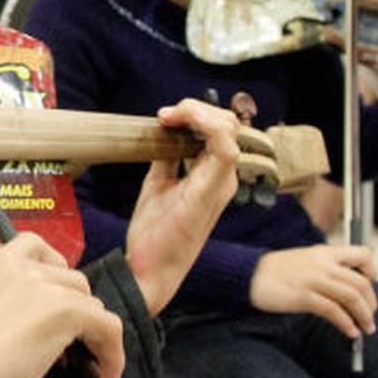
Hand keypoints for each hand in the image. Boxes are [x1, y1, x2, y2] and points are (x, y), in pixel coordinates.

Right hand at [0, 233, 124, 377]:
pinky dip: (113, 352)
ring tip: (84, 361)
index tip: (57, 303)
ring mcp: (38, 284)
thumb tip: (38, 331)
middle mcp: (12, 267)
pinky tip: (105, 374)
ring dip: (91, 329)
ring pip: (89, 299)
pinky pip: (107, 325)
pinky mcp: (61, 309)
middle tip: (70, 342)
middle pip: (69, 275)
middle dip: (75, 308)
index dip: (54, 278)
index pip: (35, 250)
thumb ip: (6, 312)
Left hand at [124, 99, 240, 314]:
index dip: (195, 112)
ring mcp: (221, 186)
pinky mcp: (209, 194)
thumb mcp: (158, 183)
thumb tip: (162, 132)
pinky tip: (181, 124)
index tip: (164, 116)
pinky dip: (206, 128)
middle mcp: (224, 179)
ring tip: (168, 118)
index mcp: (214, 176)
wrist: (148, 269)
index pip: (220, 129)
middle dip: (196, 108)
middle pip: (228, 124)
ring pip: (228, 130)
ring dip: (198, 113)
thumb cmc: (156, 232)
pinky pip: (224, 151)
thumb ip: (167, 157)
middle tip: (164, 116)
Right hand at [249, 244, 377, 337]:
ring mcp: (313, 280)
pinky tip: (350, 332)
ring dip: (364, 316)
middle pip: (361, 283)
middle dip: (371, 304)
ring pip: (352, 298)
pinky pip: (334, 311)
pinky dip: (346, 324)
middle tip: (370, 316)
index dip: (372, 272)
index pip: (363, 255)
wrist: (250, 274)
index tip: (370, 285)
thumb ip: (328, 268)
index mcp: (324, 252)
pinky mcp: (303, 296)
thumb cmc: (276, 270)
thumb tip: (350, 286)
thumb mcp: (307, 260)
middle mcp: (323, 264)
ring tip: (365, 328)